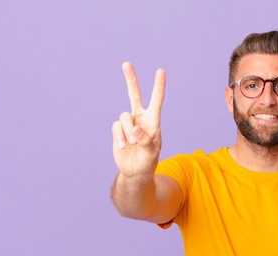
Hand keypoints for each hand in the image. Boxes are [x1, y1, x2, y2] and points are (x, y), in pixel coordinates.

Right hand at [111, 62, 165, 177]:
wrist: (135, 171)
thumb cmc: (148, 161)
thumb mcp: (151, 154)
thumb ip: (146, 141)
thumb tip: (136, 128)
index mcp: (153, 121)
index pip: (156, 101)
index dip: (159, 86)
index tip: (161, 71)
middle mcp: (140, 118)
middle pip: (134, 95)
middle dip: (130, 80)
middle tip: (126, 64)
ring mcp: (128, 123)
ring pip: (124, 117)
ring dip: (127, 131)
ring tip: (132, 144)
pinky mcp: (118, 130)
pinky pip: (116, 127)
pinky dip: (120, 137)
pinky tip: (124, 146)